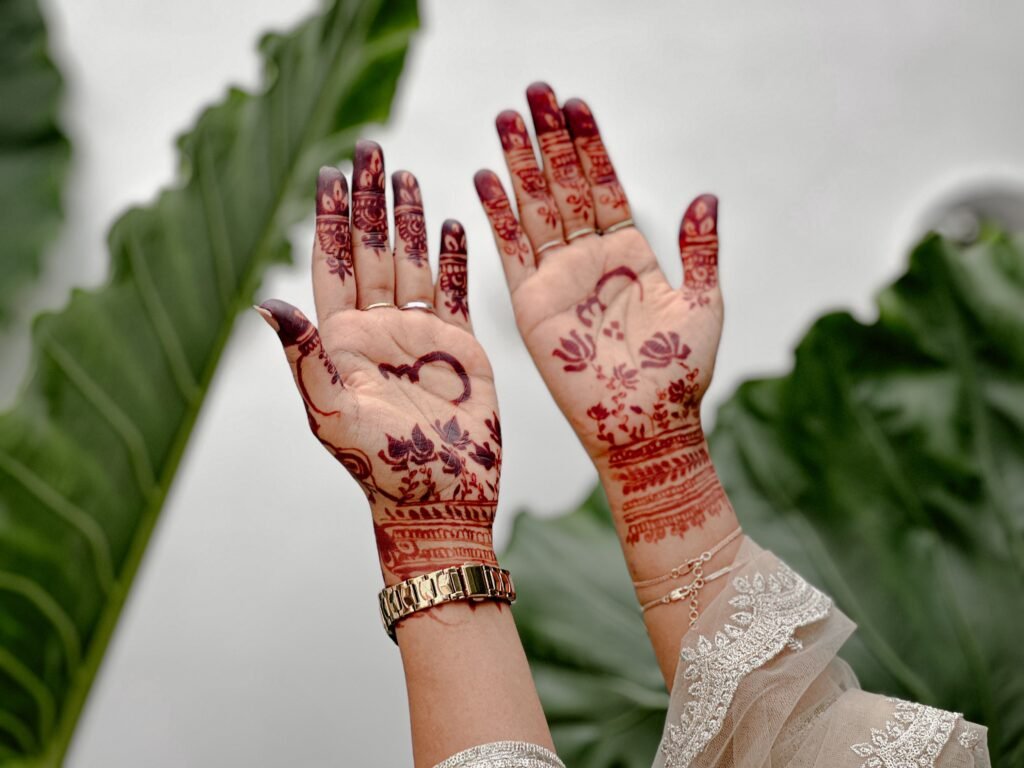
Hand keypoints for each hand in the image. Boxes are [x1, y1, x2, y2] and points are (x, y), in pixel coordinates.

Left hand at [259, 141, 500, 585]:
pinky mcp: (458, 347)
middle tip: (371, 149)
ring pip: (412, 264)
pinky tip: (453, 224)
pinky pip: (454, 292)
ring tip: (408, 175)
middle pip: (372, 251)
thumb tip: (265, 302)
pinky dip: (454, 258)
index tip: (330, 172)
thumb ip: (304, 355)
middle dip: (370, 202)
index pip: (334, 264)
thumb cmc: (380, 465)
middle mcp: (376, 331)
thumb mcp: (333, 410)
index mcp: (340, 341)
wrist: (438, 498)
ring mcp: (419, 337)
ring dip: (410, 219)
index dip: (330, 219)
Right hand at [475, 83, 731, 555]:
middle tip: (535, 92)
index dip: (591, 145)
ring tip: (506, 118)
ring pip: (535, 209)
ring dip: (519, 164)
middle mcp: (590, 260)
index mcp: (631, 255)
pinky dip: (498, 216)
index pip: (605, 185)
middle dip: (549, 140)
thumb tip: (705, 196)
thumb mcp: (702, 304)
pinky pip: (511, 252)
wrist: (646, 426)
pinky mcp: (531, 305)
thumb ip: (700, 249)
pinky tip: (486, 178)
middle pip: (565, 186)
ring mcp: (558, 280)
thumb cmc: (679, 374)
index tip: (577, 105)